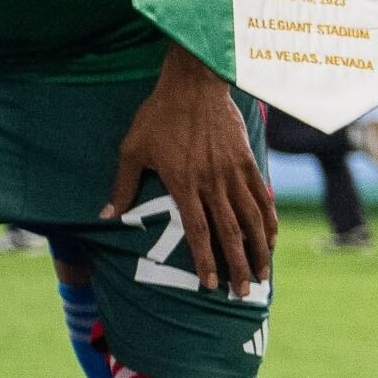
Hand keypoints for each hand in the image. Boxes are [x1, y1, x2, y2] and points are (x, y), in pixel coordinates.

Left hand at [105, 46, 276, 297]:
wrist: (193, 85)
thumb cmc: (157, 116)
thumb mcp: (131, 149)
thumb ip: (122, 186)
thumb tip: (105, 216)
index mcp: (183, 183)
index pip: (199, 232)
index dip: (206, 260)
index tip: (211, 285)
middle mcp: (212, 183)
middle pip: (230, 232)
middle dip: (238, 265)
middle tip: (242, 292)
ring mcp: (233, 172)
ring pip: (251, 219)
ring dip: (259, 249)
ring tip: (263, 274)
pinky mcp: (247, 161)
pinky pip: (261, 197)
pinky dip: (269, 220)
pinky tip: (273, 238)